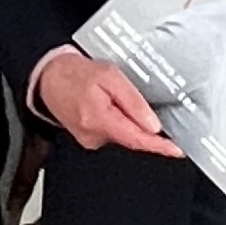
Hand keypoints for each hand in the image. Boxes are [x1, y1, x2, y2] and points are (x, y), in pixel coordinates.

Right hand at [38, 50, 187, 157]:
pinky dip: (118, 121)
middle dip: (141, 123)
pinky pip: (113, 132)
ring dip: (128, 119)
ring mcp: (90, 140)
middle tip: (129, 97)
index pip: (137, 139)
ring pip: (123, 135)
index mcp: (99, 119)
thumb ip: (133, 101)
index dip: (159, 147)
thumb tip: (152, 125)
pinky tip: (107, 104)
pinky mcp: (89, 138)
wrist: (48, 78)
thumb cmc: (75, 74)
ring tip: (110, 95)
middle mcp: (94, 135)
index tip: (176, 150)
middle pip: (132, 137)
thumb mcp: (110, 76)